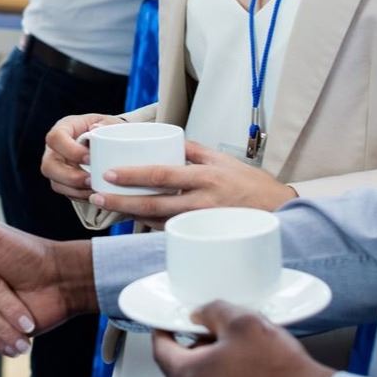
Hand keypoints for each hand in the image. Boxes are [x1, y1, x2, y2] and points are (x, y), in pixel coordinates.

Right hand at [42, 111, 123, 201]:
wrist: (108, 141)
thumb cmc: (106, 129)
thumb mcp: (108, 122)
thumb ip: (105, 124)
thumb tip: (96, 129)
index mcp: (64, 128)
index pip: (56, 137)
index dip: (70, 150)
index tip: (90, 158)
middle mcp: (55, 149)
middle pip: (48, 165)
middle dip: (70, 176)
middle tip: (90, 179)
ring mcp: (57, 166)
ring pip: (55, 183)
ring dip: (76, 189)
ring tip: (95, 188)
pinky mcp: (63, 181)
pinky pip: (66, 193)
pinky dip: (80, 195)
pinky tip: (94, 193)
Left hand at [91, 140, 296, 220]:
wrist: (279, 214)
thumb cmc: (251, 185)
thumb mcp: (224, 160)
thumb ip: (194, 150)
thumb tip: (168, 139)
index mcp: (206, 177)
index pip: (162, 175)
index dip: (133, 176)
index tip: (109, 174)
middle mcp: (202, 201)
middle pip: (153, 204)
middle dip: (121, 201)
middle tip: (97, 195)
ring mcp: (201, 223)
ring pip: (157, 221)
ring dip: (130, 215)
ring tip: (107, 207)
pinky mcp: (202, 237)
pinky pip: (169, 232)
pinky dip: (149, 226)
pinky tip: (132, 219)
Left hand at [151, 301, 334, 376]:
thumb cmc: (279, 371)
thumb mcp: (243, 321)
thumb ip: (212, 311)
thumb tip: (201, 314)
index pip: (160, 350)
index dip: (165, 331)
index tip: (169, 325)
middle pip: (179, 372)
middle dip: (194, 352)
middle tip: (219, 338)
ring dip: (210, 374)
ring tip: (240, 360)